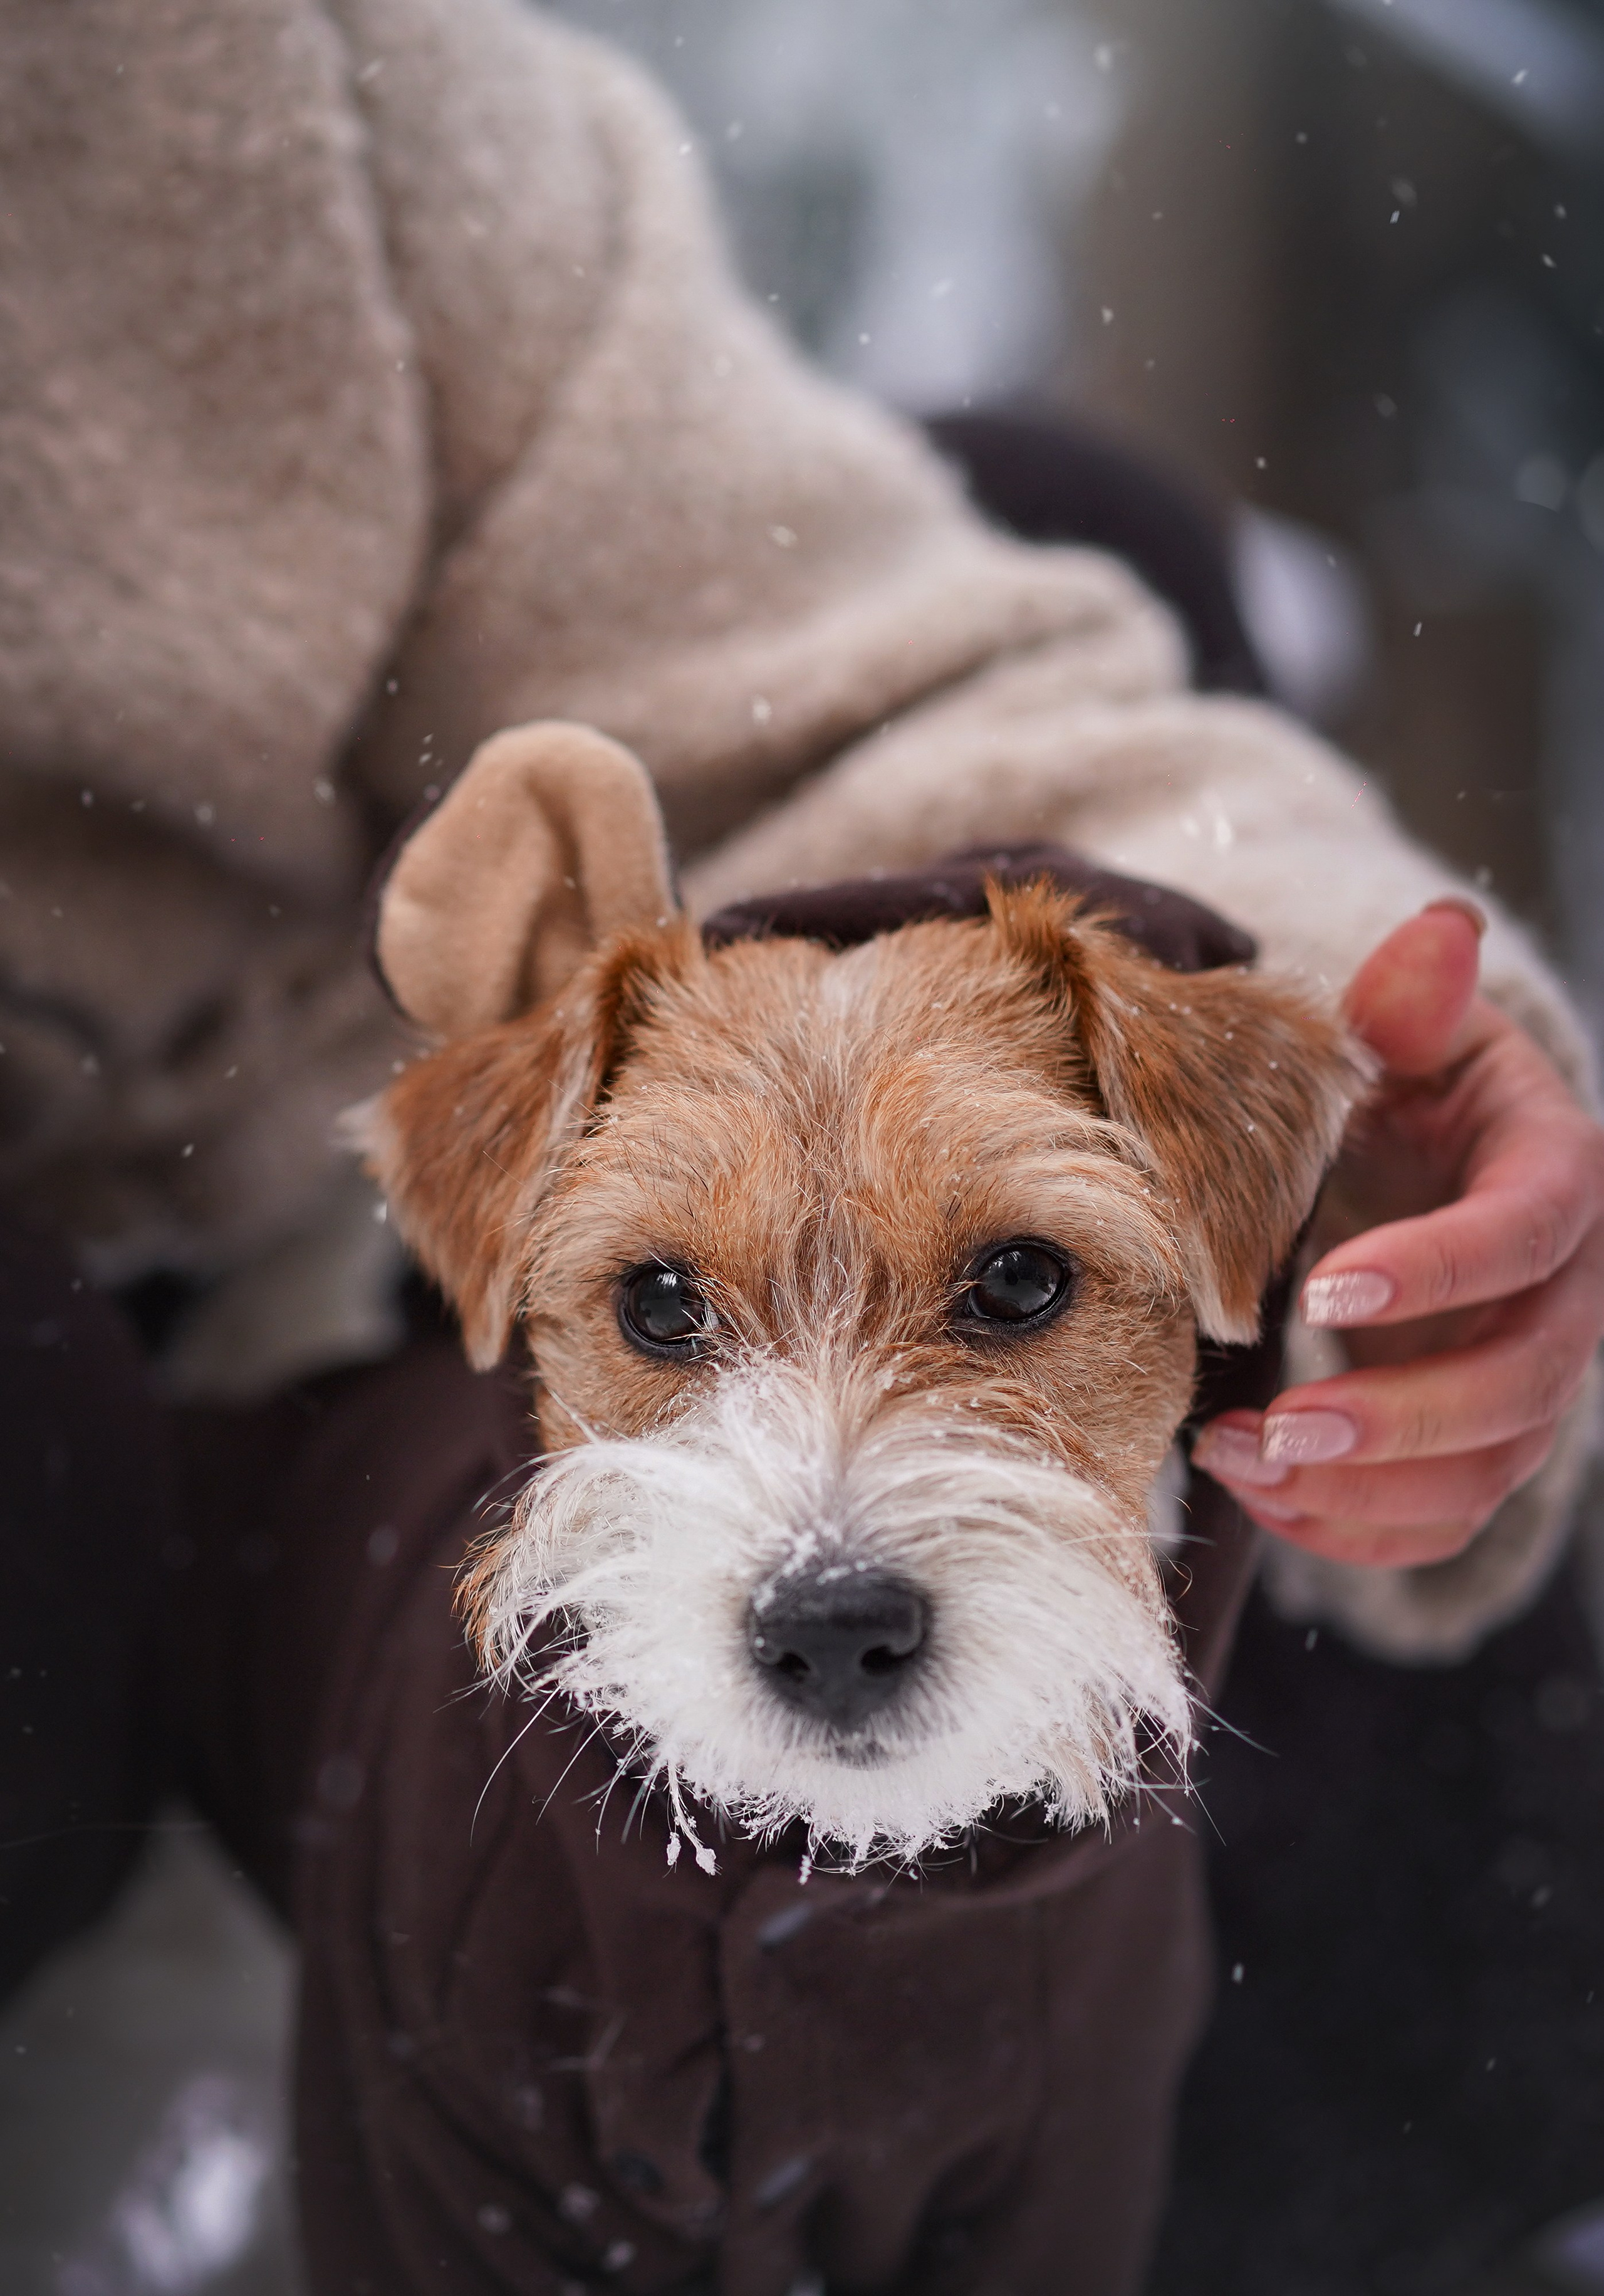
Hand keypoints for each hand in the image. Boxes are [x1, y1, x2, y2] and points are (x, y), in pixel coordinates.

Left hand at [1192, 902, 1603, 1567]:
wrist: (1414, 1159)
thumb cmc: (1402, 1088)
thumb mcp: (1404, 1034)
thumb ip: (1410, 1003)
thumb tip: (1442, 934)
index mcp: (1557, 1175)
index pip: (1528, 1231)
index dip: (1440, 1270)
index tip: (1324, 1293)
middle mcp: (1566, 1291)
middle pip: (1522, 1381)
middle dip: (1399, 1417)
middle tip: (1275, 1428)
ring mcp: (1530, 1377)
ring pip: (1488, 1470)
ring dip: (1367, 1488)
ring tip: (1241, 1463)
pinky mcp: (1481, 1438)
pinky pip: (1447, 1517)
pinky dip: (1364, 1531)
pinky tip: (1271, 1505)